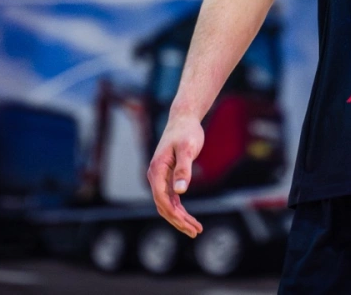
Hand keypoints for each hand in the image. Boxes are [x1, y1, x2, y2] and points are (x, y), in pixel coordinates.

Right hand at [146, 108, 205, 236]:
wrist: (184, 119)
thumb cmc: (186, 132)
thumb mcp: (187, 149)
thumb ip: (183, 169)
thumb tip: (180, 192)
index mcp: (156, 170)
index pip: (161, 199)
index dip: (174, 215)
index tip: (188, 225)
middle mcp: (155, 176)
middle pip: (163, 206)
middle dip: (178, 221)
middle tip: (195, 231)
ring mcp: (160, 178)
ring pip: (167, 204)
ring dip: (179, 218)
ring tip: (195, 229)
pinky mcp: (168, 177)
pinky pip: (171, 198)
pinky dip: (180, 209)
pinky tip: (189, 217)